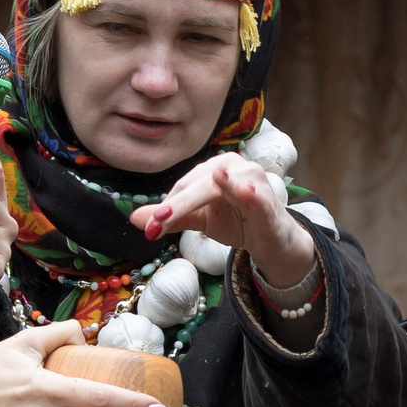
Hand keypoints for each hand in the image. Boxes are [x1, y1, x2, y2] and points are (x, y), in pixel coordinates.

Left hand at [130, 156, 317, 289]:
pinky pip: (253, 195)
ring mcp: (252, 179)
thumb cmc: (236, 221)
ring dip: (196, 200)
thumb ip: (171, 218)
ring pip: (217, 188)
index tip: (150, 228)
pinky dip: (245, 193)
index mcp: (215, 167)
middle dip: (175, 207)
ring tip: (176, 209)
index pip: (184, 186)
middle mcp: (234, 165)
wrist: (271, 241)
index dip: (167, 207)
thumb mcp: (199, 220)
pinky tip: (241, 191)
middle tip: (156, 224)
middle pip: (197, 186)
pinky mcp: (268, 199)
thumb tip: (134, 219)